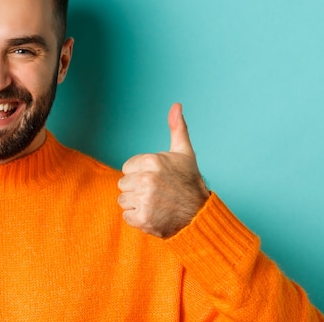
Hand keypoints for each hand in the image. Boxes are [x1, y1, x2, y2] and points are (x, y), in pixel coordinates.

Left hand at [117, 103, 208, 237]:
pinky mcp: (143, 219)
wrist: (200, 215)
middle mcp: (147, 179)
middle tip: (157, 193)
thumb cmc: (189, 182)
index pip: (127, 168)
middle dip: (137, 189)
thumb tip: (176, 105)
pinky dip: (138, 219)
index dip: (140, 174)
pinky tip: (154, 215)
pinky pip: (126, 217)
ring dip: (136, 204)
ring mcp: (144, 200)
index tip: (157, 179)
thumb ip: (177, 128)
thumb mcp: (184, 153)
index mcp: (152, 161)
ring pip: (123, 200)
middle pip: (123, 184)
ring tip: (155, 204)